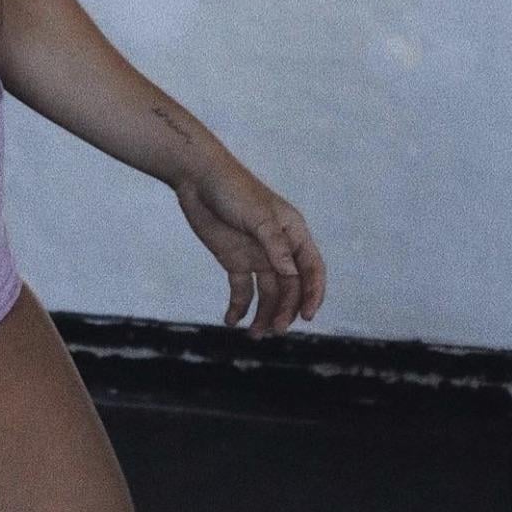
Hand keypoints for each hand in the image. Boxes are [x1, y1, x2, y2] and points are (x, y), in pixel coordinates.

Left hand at [173, 157, 326, 337]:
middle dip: (285, 310)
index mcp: (292, 233)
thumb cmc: (233, 189)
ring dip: (264, 315)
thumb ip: (275, 245)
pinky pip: (242, 291)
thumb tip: (292, 274)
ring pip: (268, 294)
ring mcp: (256, 255)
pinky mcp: (234, 260)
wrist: (197, 178)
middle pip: (290, 287)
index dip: (313, 294)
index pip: (311, 269)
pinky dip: (239, 308)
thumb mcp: (257, 216)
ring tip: (254, 334)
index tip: (307, 316)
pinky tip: (232, 321)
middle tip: (275, 329)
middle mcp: (278, 248)